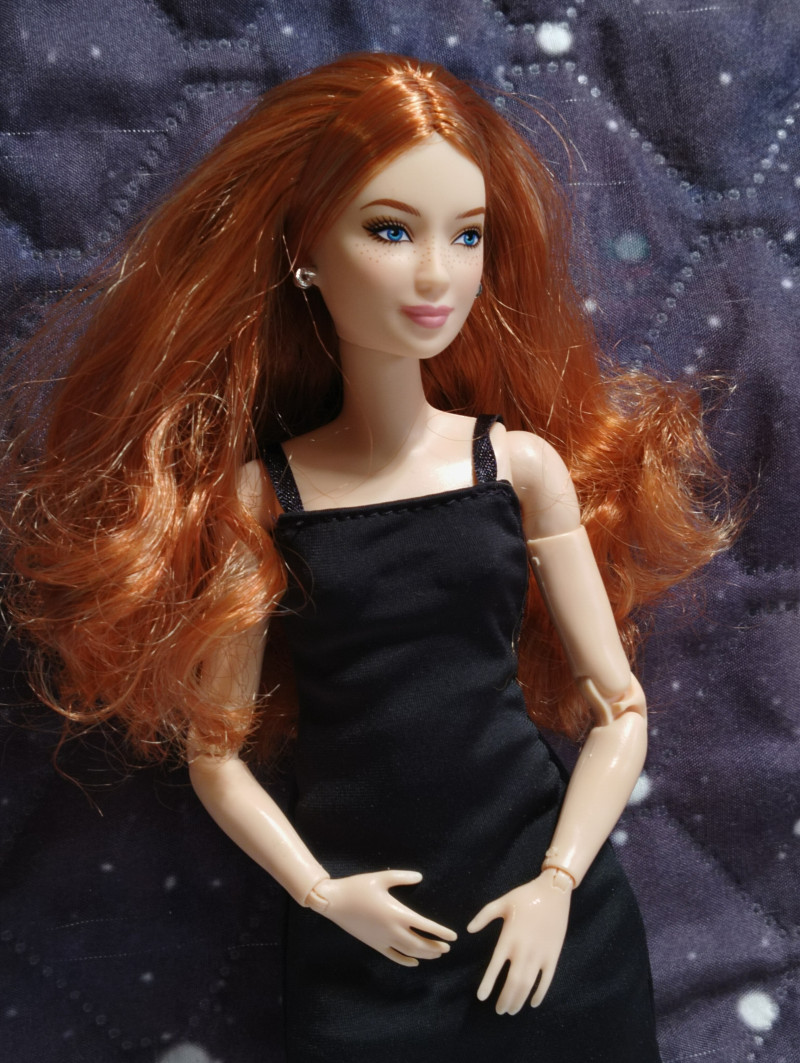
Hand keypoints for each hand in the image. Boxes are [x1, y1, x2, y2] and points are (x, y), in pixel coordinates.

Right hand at [309, 870, 457, 966]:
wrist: (334, 901)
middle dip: (435, 947)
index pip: (425, 926)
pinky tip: (415, 962)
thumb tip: (420, 877)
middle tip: (447, 948)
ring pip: (409, 953)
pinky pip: (393, 957)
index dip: (441, 932)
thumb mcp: (381, 878)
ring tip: (436, 954)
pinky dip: (406, 961)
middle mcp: (392, 930)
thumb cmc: (358, 887)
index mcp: (397, 913)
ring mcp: (383, 940)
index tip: (453, 936)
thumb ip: (402, 877)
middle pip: (420, 944)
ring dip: (424, 954)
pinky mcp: (375, 945)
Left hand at [466, 868, 571, 1013]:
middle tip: (499, 1010)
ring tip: (512, 1009)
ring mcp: (540, 954)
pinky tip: (534, 1002)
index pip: (495, 967)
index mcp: (508, 938)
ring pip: (528, 984)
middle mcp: (523, 950)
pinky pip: (547, 979)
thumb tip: (468, 930)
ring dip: (519, 999)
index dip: (488, 984)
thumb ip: (484, 916)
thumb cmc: (525, 896)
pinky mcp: (553, 955)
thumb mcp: (502, 902)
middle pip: (513, 982)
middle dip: (505, 999)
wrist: (552, 892)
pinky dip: (540, 993)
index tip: (482, 997)